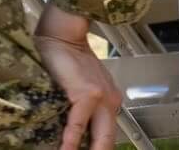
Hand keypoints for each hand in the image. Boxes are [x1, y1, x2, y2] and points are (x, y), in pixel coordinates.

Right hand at [34, 5, 121, 149]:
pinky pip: (79, 123)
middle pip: (108, 140)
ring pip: (100, 136)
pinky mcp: (88, 94)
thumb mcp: (85, 91)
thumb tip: (78, 137)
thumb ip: (87, 112)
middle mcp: (111, 102)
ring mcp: (102, 98)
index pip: (108, 136)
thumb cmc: (73, 64)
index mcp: (112, 103)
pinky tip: (66, 149)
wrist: (66, 40)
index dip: (101, 149)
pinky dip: (72, 139)